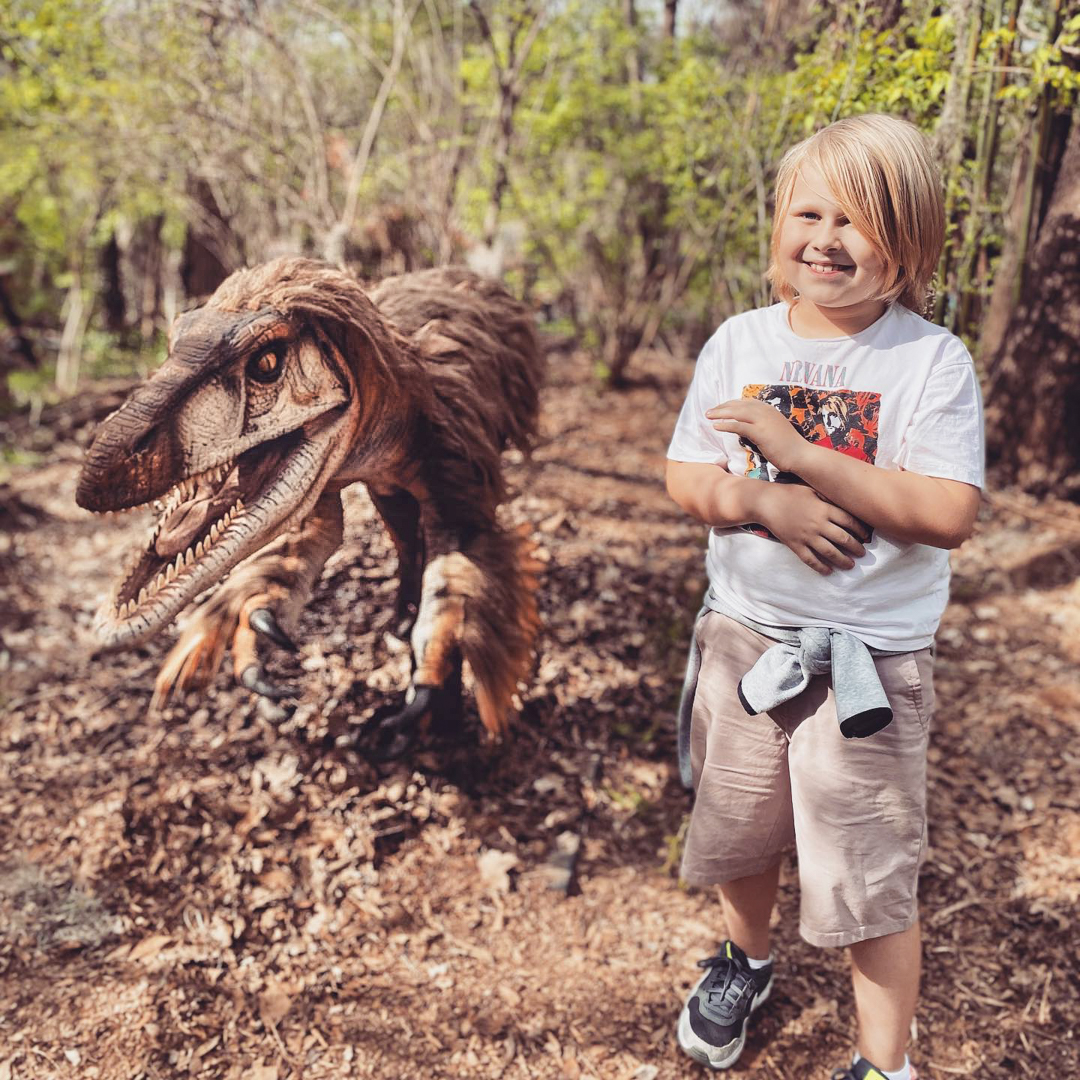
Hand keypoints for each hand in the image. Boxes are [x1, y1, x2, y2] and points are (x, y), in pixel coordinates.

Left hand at [707, 399, 808, 474]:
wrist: (800, 454)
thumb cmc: (788, 447)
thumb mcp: (773, 431)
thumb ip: (762, 426)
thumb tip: (747, 429)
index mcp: (769, 410)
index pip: (746, 402)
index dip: (731, 403)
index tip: (720, 407)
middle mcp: (766, 411)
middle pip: (739, 405)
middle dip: (722, 407)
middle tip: (708, 411)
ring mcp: (763, 421)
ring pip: (737, 412)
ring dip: (720, 413)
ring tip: (707, 416)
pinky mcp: (761, 432)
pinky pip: (739, 426)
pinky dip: (726, 425)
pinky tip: (716, 426)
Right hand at [754, 483, 869, 575]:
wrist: (766, 502)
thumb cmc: (790, 493)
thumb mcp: (812, 489)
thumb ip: (829, 497)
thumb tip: (847, 503)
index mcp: (824, 509)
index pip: (850, 521)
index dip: (861, 530)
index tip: (867, 536)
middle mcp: (818, 524)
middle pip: (843, 539)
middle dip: (856, 548)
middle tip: (863, 554)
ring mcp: (806, 536)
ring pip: (830, 552)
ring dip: (843, 560)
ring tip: (851, 565)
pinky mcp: (795, 545)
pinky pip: (811, 559)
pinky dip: (821, 567)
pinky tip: (829, 571)